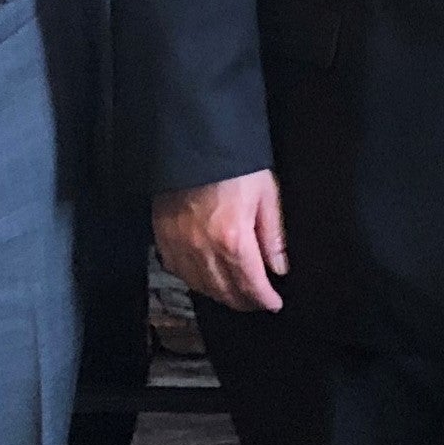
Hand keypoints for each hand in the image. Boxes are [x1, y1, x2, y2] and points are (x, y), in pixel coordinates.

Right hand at [156, 169, 288, 312]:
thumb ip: (273, 235)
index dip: (265, 299)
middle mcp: (203, 248)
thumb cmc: (232, 164)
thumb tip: (279, 266)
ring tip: (235, 293)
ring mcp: (180, 245)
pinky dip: (194, 280)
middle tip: (257, 300)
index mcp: (233, 239)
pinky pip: (178, 271)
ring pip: (201, 287)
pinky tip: (205, 277)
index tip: (273, 303)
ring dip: (220, 294)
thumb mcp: (266, 194)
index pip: (251, 285)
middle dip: (245, 301)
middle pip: (225, 292)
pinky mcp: (164, 237)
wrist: (195, 141)